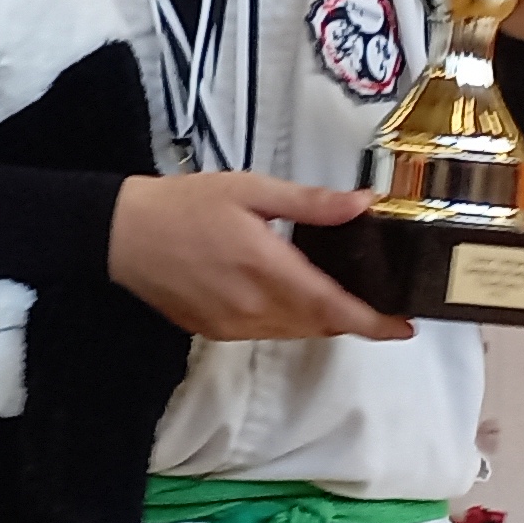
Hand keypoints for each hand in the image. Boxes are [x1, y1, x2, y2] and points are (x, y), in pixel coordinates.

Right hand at [108, 173, 413, 343]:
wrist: (119, 234)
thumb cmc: (184, 204)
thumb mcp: (250, 189)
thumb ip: (310, 203)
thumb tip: (362, 205)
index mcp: (266, 268)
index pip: (333, 308)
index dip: (373, 322)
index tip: (404, 326)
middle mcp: (252, 306)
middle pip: (318, 325)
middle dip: (349, 318)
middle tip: (374, 300)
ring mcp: (230, 324)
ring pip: (292, 333)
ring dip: (318, 321)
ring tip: (333, 298)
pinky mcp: (212, 331)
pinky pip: (264, 333)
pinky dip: (285, 322)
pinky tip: (283, 297)